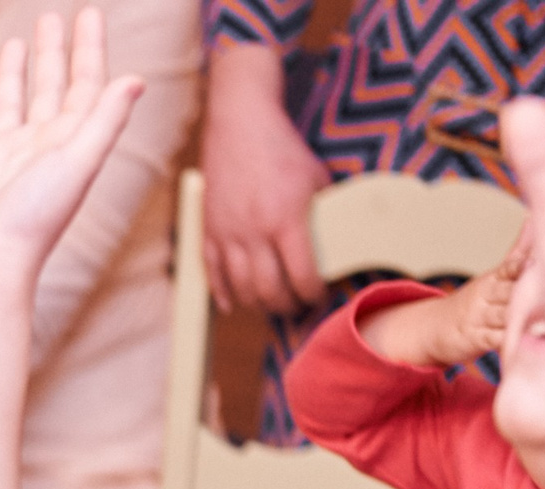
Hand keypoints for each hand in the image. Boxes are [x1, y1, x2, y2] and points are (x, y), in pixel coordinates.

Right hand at [0, 9, 147, 300]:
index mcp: (68, 144)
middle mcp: (36, 148)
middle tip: (53, 18)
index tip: (89, 14)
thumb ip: (105, 120)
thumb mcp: (77, 163)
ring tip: (15, 43)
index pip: (85, 86)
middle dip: (54, 53)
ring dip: (12, 75)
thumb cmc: (34, 220)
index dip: (89, 50)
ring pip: (8, 105)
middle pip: (50, 89)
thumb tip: (136, 79)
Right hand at [201, 45, 332, 314]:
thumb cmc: (282, 150)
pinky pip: (212, 274)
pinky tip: (234, 303)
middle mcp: (254, 232)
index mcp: (286, 220)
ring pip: (241, 288)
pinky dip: (223, 294)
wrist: (241, 125)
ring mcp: (227, 233)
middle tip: (296, 306)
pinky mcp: (209, 230)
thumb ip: (323, 214)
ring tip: (270, 303)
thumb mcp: (317, 179)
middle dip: (286, 306)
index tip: (318, 297)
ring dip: (257, 303)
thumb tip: (336, 241)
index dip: (313, 295)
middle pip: (269, 291)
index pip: (302, 276)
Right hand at [363, 228, 530, 370]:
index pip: (509, 268)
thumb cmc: (478, 301)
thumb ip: (519, 252)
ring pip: (506, 316)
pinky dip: (513, 339)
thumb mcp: (495, 275)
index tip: (537, 262)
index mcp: (493, 278)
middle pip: (510, 292)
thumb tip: (535, 218)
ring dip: (526, 317)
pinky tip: (533, 338)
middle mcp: (485, 296)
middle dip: (530, 292)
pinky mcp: (477, 340)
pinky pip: (497, 339)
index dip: (522, 266)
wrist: (437, 329)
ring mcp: (480, 318)